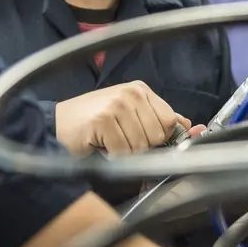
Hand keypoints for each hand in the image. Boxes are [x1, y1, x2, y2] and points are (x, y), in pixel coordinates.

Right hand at [55, 81, 205, 155]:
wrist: (56, 124)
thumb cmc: (93, 122)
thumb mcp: (130, 115)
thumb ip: (159, 119)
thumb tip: (190, 126)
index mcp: (141, 90)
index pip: (170, 120)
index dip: (161, 137)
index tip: (146, 141)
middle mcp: (131, 93)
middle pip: (158, 135)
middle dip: (142, 147)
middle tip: (122, 141)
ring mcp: (117, 104)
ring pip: (142, 145)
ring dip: (126, 153)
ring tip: (111, 142)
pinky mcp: (103, 119)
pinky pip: (123, 151)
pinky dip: (113, 156)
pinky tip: (102, 145)